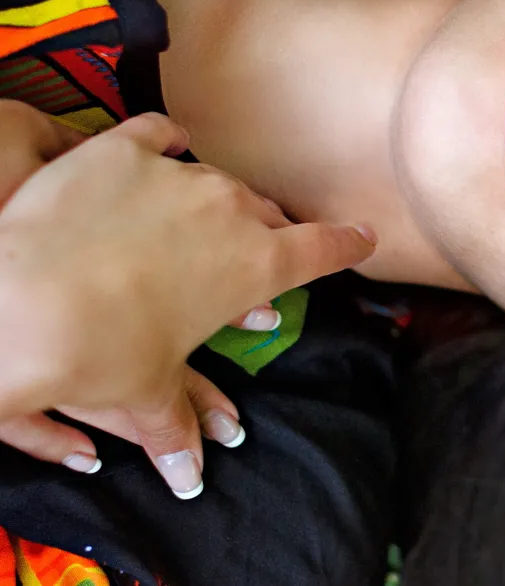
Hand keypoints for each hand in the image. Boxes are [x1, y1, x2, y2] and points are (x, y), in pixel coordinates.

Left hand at [0, 113, 375, 495]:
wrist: (17, 304)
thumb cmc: (93, 350)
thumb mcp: (143, 390)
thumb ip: (177, 426)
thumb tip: (190, 477)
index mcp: (258, 266)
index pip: (324, 249)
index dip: (347, 245)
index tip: (362, 237)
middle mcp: (230, 211)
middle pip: (267, 214)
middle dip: (264, 233)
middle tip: (250, 252)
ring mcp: (177, 175)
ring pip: (216, 180)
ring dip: (213, 200)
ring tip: (198, 214)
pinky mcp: (121, 151)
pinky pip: (160, 135)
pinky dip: (164, 146)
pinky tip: (163, 151)